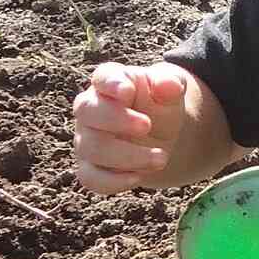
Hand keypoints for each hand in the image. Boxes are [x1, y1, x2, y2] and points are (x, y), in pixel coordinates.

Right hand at [71, 61, 189, 194]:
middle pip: (87, 111)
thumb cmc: (159, 103)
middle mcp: (91, 108)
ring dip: (127, 156)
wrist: (160, 133)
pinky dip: (113, 181)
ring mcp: (86, 138)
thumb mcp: (171, 89)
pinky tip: (138, 177)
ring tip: (161, 158)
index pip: (103, 77)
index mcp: (110, 81)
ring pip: (92, 148)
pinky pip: (90, 177)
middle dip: (117, 120)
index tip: (128, 91)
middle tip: (147, 126)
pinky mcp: (89, 166)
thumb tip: (170, 86)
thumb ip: (170, 84)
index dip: (111, 83)